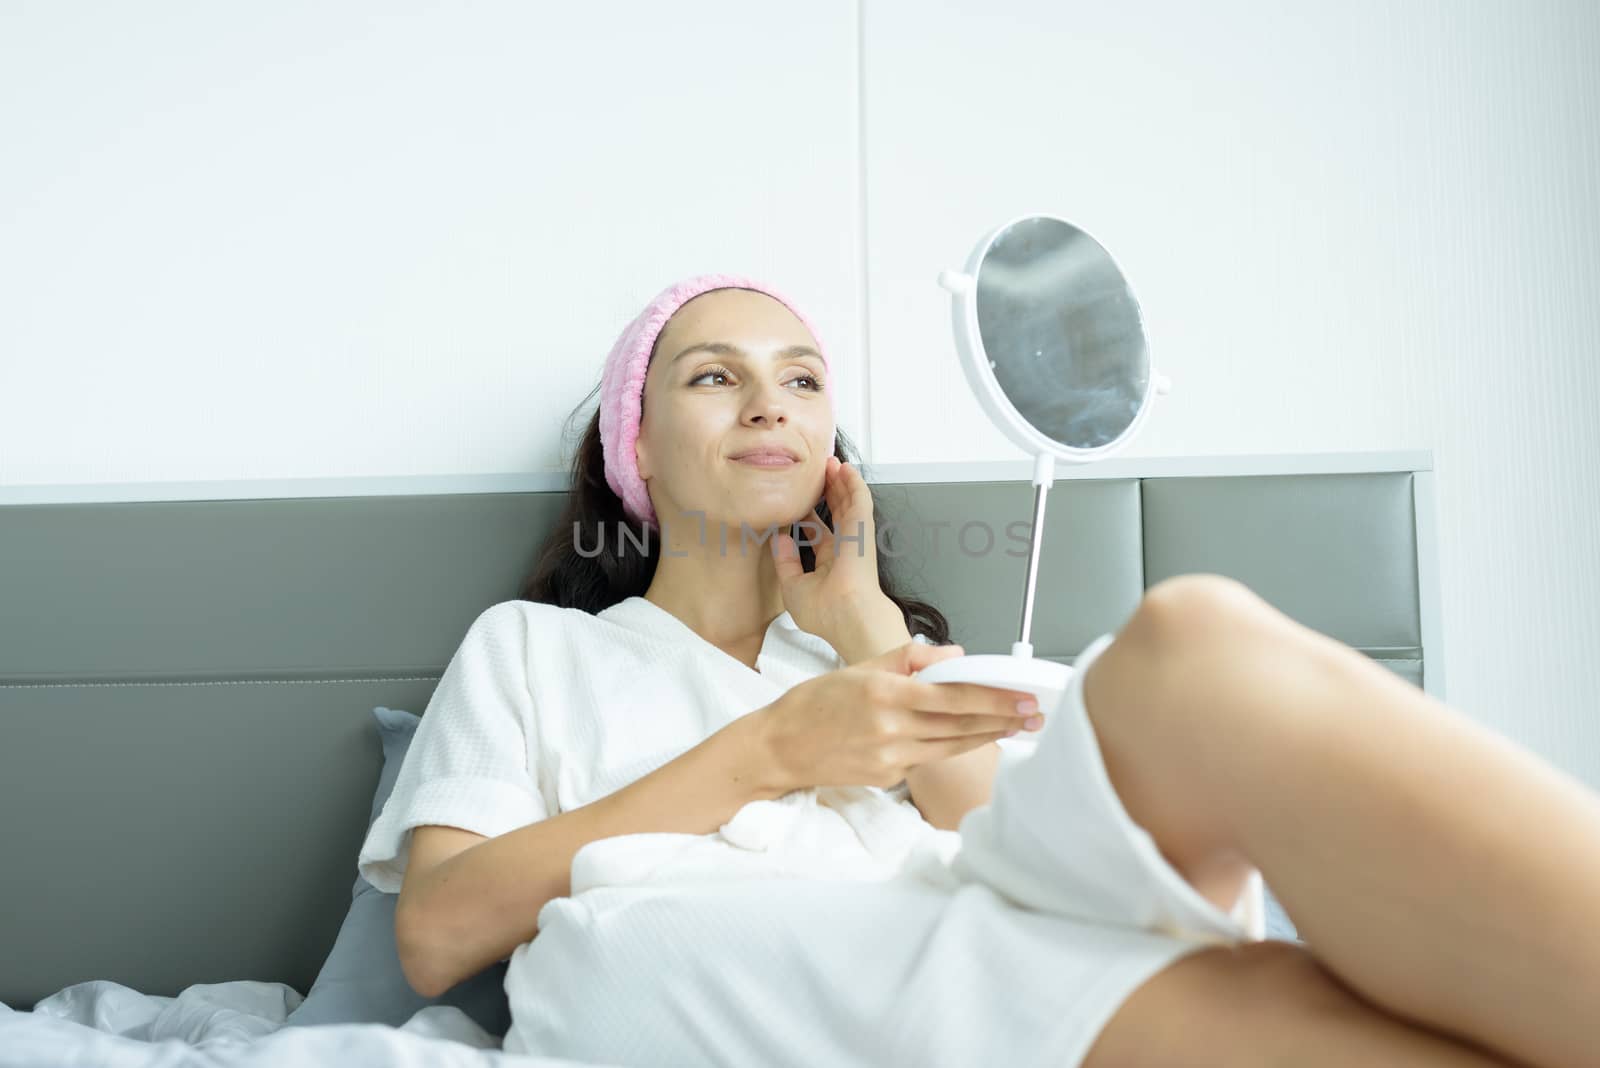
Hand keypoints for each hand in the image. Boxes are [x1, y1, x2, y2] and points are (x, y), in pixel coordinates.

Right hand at [747, 638, 1042, 794]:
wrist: (779, 748)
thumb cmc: (815, 703)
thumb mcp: (858, 666)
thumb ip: (910, 658)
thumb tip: (954, 655)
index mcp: (885, 694)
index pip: (954, 696)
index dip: (993, 698)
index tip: (1022, 695)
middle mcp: (890, 729)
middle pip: (961, 726)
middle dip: (1003, 720)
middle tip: (1035, 714)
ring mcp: (890, 758)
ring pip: (951, 747)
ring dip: (988, 737)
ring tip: (1017, 728)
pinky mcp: (888, 779)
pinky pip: (928, 759)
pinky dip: (951, 747)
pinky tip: (972, 739)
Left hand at [769, 456, 882, 641]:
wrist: (848, 616)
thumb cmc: (824, 611)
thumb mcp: (793, 587)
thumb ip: (785, 562)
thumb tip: (778, 539)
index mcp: (830, 564)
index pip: (819, 533)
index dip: (808, 516)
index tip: (796, 502)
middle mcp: (844, 549)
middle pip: (836, 513)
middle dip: (827, 493)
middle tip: (817, 474)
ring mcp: (855, 537)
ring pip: (848, 502)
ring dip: (840, 482)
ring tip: (830, 463)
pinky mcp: (863, 528)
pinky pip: (860, 499)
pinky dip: (854, 483)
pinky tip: (846, 469)